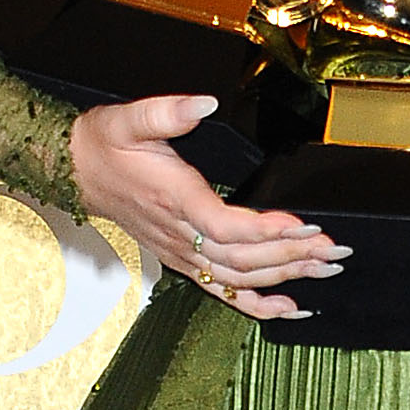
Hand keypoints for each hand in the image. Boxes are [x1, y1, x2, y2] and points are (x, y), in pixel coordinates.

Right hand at [70, 94, 346, 321]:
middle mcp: (179, 233)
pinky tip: (290, 307)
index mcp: (173, 199)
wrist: (74, 173)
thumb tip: (203, 102)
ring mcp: (180, 253)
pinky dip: (257, 304)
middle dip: (293, 256)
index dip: (267, 232)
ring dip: (286, 277)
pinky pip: (222, 291)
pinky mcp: (181, 260)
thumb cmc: (103, 145)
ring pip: (238, 277)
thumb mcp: (128, 119)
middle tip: (335, 250)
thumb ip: (166, 111)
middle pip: (242, 259)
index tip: (305, 224)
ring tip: (326, 269)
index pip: (225, 227)